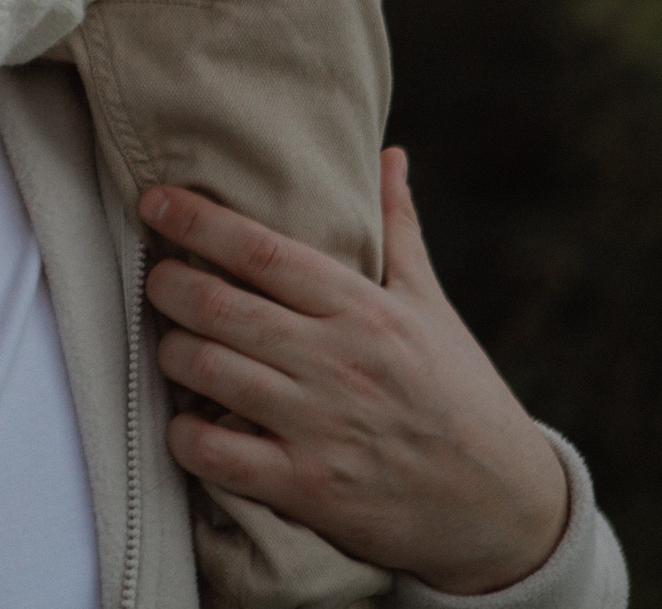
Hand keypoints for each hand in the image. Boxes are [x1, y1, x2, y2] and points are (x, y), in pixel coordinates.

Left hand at [138, 149, 569, 595]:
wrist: (506, 506)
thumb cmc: (461, 394)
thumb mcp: (432, 307)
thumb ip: (399, 229)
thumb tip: (389, 154)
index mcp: (364, 309)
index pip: (264, 251)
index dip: (199, 222)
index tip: (155, 202)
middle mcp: (339, 361)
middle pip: (220, 306)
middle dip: (168, 285)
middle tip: (155, 279)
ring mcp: (322, 425)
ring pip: (208, 372)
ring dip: (171, 354)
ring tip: (170, 345)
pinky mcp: (310, 487)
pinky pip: (217, 454)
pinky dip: (185, 436)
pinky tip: (185, 425)